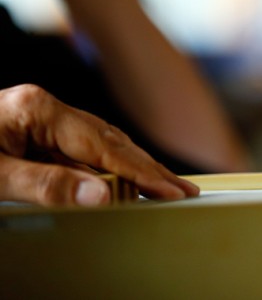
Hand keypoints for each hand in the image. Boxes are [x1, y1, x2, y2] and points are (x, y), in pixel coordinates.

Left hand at [0, 84, 199, 205]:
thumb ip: (43, 184)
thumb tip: (99, 195)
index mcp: (37, 109)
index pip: (103, 145)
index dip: (140, 170)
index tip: (170, 190)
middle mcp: (45, 109)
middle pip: (111, 140)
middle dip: (149, 168)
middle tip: (184, 190)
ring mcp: (41, 119)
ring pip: (101, 144)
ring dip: (133, 167)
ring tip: (165, 187)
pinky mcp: (35, 133)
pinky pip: (81, 152)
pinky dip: (106, 169)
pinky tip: (123, 183)